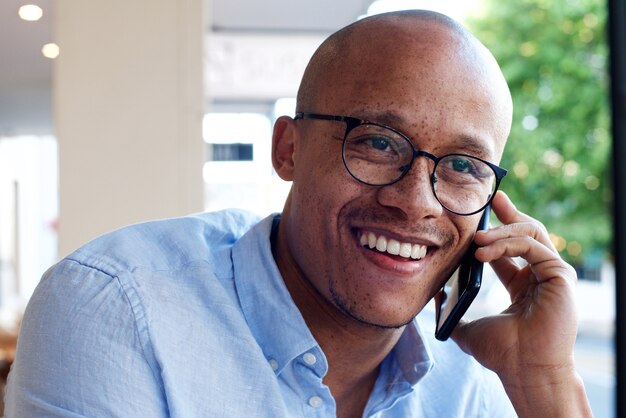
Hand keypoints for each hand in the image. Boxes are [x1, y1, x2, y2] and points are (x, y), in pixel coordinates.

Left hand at [451, 191, 591, 416]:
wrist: (523, 369)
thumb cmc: (502, 353)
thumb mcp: (467, 326)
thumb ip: (453, 311)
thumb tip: (436, 295)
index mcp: (523, 284)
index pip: (511, 246)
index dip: (497, 227)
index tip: (484, 208)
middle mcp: (541, 276)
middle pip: (527, 232)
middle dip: (508, 213)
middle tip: (490, 199)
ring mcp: (553, 274)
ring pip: (530, 233)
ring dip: (500, 231)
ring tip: (475, 241)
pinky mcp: (560, 274)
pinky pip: (532, 245)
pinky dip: (507, 243)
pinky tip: (483, 253)